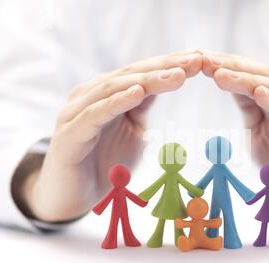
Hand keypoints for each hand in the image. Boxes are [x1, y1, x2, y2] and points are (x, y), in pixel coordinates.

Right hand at [17, 50, 202, 222]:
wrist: (72, 197)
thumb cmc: (105, 163)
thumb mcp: (132, 130)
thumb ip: (143, 107)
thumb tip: (166, 81)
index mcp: (107, 94)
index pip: (142, 73)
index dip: (170, 65)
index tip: (200, 59)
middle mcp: (90, 96)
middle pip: (131, 75)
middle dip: (165, 67)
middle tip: (196, 60)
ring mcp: (76, 113)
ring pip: (114, 89)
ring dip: (147, 80)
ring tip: (177, 74)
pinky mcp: (69, 135)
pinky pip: (94, 114)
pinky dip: (116, 102)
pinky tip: (137, 93)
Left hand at [202, 51, 268, 222]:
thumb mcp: (261, 134)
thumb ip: (250, 110)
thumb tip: (229, 83)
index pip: (256, 75)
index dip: (228, 65)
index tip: (200, 59)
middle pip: (266, 76)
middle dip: (233, 67)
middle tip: (204, 60)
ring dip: (249, 81)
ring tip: (221, 74)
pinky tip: (260, 93)